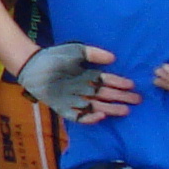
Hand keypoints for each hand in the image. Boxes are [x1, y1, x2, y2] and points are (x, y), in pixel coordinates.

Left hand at [15, 41, 136, 123]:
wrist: (32, 64)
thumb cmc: (54, 56)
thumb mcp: (76, 51)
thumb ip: (94, 54)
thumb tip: (113, 58)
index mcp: (86, 76)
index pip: (106, 81)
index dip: (119, 83)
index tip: (132, 85)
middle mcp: (82, 89)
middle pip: (104, 96)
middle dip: (120, 98)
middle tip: (136, 100)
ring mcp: (72, 99)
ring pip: (95, 106)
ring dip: (109, 109)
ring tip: (124, 110)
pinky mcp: (62, 107)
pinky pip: (77, 116)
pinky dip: (88, 117)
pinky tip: (100, 115)